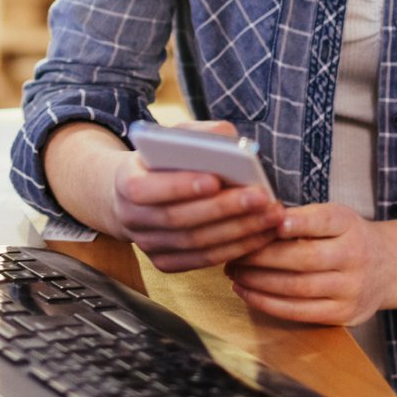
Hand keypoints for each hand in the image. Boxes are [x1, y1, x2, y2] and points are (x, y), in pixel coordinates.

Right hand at [107, 121, 283, 273]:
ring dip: (238, 231)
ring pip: (195, 243)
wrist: (139, 195)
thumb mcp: (174, 138)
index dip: (180, 186)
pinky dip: (235, 248)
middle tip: (261, 197)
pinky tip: (261, 234)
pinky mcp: (166, 263)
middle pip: (178, 219)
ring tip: (271, 215)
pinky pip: (203, 260)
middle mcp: (132, 218)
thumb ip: (199, 133)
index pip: (146, 189)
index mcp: (126, 182)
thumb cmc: (164, 160)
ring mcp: (148, 245)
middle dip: (223, 209)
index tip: (216, 179)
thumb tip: (230, 139)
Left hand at [225, 202, 396, 326]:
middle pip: (303, 258)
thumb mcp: (336, 217)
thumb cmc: (350, 238)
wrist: (392, 267)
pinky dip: (268, 303)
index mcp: (350, 225)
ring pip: (297, 287)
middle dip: (261, 256)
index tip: (269, 221)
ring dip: (258, 281)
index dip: (296, 223)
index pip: (322, 221)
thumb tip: (256, 218)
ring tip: (234, 272)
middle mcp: (355, 257)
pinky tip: (248, 292)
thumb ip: (302, 219)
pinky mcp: (344, 314)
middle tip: (233, 252)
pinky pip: (300, 312)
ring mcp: (351, 288)